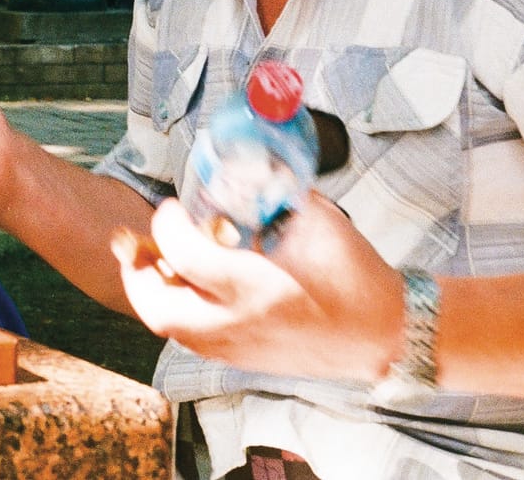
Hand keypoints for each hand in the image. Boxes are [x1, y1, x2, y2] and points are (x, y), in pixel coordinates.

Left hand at [112, 195, 404, 383]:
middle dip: (138, 271)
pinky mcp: (242, 360)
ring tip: (157, 261)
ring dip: (152, 292)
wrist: (387, 336)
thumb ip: (277, 191)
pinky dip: (175, 310)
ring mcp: (238, 348)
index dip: (169, 222)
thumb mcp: (319, 222)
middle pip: (159, 307)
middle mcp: (239, 324)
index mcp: (257, 287)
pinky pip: (190, 339)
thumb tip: (245, 163)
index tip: (175, 206)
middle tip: (136, 242)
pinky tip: (185, 286)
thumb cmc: (357, 278)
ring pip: (170, 328)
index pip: (185, 253)